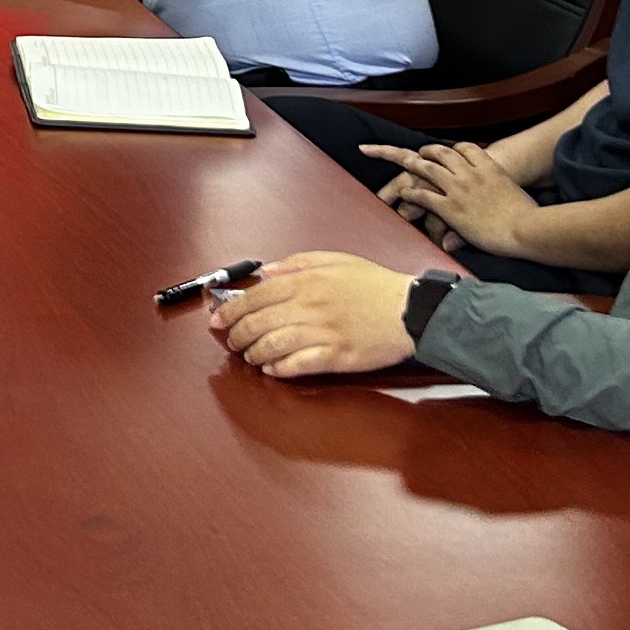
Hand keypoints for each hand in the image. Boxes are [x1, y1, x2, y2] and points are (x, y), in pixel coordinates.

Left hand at [211, 252, 422, 377]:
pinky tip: (271, 369)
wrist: (411, 310)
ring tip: (249, 356)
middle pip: (258, 324)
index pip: (255, 297)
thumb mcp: (334, 260)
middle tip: (231, 341)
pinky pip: (297, 365)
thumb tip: (264, 273)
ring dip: (253, 353)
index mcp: (306, 281)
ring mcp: (322, 333)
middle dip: (237, 335)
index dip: (231, 310)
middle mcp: (309, 306)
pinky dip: (279, 368)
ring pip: (272, 346)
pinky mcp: (335, 356)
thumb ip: (295, 264)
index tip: (218, 318)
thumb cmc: (374, 285)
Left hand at [373, 140, 538, 259]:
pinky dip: (411, 194)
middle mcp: (471, 173)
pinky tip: (405, 195)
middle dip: (429, 151)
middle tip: (420, 152)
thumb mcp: (513, 194)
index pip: (467, 148)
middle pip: (442, 153)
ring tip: (405, 165)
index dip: (455, 148)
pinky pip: (424, 196)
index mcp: (489, 167)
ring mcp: (458, 189)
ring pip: (428, 169)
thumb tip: (499, 197)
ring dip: (413, 165)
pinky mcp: (450, 208)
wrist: (526, 228)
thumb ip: (500, 191)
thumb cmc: (527, 214)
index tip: (450, 150)